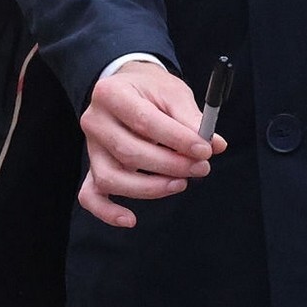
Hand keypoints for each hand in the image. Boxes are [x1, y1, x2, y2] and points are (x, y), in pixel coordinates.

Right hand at [79, 61, 224, 228]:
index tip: (205, 150)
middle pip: (128, 152)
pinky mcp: (93, 167)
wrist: (129, 87)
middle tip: (202, 167)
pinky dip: (107, 211)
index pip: (144, 121)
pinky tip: (130, 219)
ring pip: (111, 178)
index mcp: (112, 94)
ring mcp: (91, 148)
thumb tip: (215, 145)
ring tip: (181, 183)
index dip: (177, 139)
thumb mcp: (174, 93)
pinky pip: (91, 196)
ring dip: (150, 188)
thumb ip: (192, 119)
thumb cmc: (152, 91)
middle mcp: (94, 121)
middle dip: (170, 165)